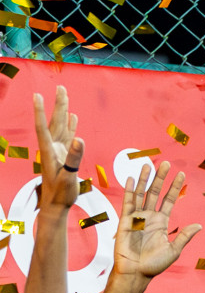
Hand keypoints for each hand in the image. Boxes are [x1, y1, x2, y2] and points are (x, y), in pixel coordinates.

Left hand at [33, 86, 82, 211]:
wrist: (56, 205)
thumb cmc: (61, 194)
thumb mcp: (68, 177)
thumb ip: (73, 158)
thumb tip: (79, 139)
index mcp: (50, 151)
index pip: (43, 127)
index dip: (40, 111)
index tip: (38, 95)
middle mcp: (53, 148)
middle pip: (55, 122)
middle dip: (57, 105)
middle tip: (61, 88)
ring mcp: (59, 151)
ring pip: (62, 127)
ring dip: (63, 111)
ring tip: (65, 96)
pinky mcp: (65, 156)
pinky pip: (68, 136)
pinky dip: (71, 125)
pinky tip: (73, 118)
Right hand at [114, 163, 202, 278]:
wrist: (136, 273)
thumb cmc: (155, 264)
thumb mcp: (174, 250)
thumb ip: (185, 236)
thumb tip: (200, 225)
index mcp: (162, 222)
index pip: (169, 200)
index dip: (175, 187)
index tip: (181, 174)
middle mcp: (149, 216)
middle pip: (156, 193)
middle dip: (161, 178)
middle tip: (166, 163)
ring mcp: (137, 217)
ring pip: (141, 194)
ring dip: (145, 180)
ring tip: (148, 165)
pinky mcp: (125, 221)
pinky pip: (128, 203)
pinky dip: (130, 190)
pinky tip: (133, 179)